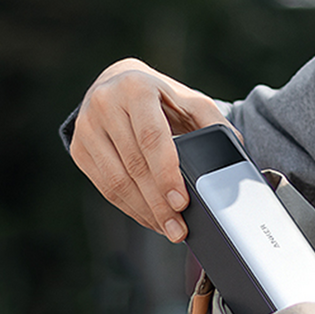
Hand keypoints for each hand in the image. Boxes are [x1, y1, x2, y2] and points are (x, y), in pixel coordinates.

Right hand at [69, 58, 231, 241]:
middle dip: (159, 203)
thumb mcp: (188, 100)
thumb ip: (213, 122)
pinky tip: (150, 218)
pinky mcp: (78, 148)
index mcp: (136, 88)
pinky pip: (105, 187)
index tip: (181, 203)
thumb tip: (236, 150)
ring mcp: (86, 127)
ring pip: (116, 181)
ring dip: (145, 212)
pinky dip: (130, 208)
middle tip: (179, 229)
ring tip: (168, 229)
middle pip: (135, 166)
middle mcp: (105, 104)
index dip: (167, 174)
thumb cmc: (159, 96)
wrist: (115, 84)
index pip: (151, 138)